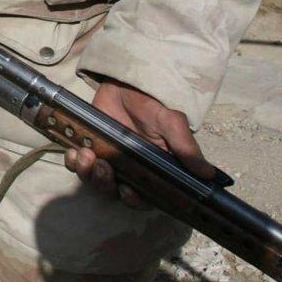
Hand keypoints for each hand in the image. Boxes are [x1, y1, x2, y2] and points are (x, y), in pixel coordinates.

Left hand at [64, 80, 216, 200]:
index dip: (136, 201)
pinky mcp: (90, 148)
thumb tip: (208, 174)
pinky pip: (77, 165)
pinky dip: (73, 162)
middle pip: (116, 193)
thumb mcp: (170, 122)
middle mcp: (131, 170)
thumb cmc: (152, 103)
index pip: (146, 197)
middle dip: (106, 185)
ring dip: (88, 174)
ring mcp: (109, 160)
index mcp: (153, 170)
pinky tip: (74, 152)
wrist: (126, 81)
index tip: (128, 192)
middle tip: (103, 168)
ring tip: (86, 155)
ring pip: (95, 181)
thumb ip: (185, 147)